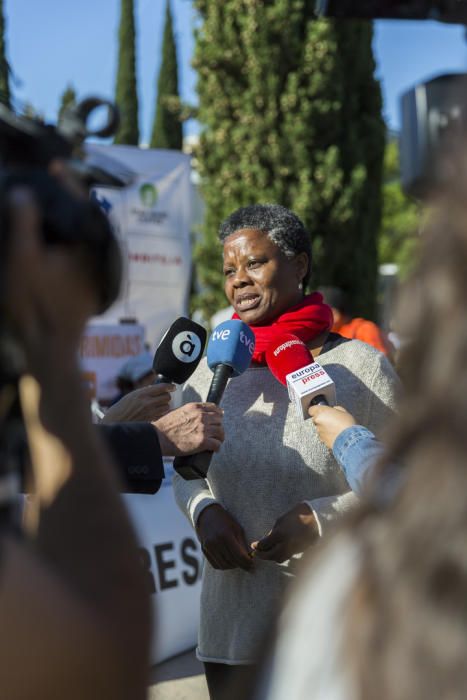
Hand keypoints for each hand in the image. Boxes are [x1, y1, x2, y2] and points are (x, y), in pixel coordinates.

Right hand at [5, 188, 98, 431]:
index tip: (55, 165)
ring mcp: (93, 273)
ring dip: (67, 223)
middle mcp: (97, 257)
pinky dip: (67, 243)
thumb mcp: (23, 259)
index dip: (67, 182)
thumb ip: (24, 222)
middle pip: (84, 219)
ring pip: (82, 238)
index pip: (81, 202)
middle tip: (48, 185)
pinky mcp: (87, 287)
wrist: (50, 349)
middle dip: (68, 201)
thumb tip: (26, 192)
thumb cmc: (36, 303)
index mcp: (87, 245)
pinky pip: (79, 255)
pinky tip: (50, 242)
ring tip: (45, 208)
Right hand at [102, 384, 174, 423]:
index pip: (162, 387)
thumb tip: (158, 388)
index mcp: (141, 394)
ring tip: (157, 405)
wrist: (115, 422)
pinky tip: (154, 412)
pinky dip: (161, 413)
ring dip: (164, 405)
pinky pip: (162, 414)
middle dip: (166, 396)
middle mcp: (147, 403)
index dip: (169, 386)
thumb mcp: (132, 395)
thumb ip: (145, 391)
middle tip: (162, 396)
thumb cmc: (121, 408)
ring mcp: (150, 413)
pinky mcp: (151, 421)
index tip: (173, 387)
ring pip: (167, 406)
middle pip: (167, 397)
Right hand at [154, 402, 223, 455]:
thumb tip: (196, 415)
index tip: (217, 420)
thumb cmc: (164, 427)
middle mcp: (201, 416)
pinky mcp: (203, 442)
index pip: (214, 408)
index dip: (217, 414)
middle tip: (215, 433)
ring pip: (221, 432)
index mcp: (195, 408)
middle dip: (218, 426)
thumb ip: (189, 412)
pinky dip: (217, 448)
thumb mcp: (178, 411)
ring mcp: (203, 429)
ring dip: (219, 437)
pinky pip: (217, 444)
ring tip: (215, 442)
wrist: (158, 438)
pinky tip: (214, 449)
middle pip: (219, 420)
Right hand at [196, 504, 251, 571]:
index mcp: (225, 535)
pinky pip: (215, 565)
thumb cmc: (226, 521)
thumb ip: (242, 544)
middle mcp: (215, 542)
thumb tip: (249, 559)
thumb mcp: (237, 529)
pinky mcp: (204, 550)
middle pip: (231, 561)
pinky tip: (230, 562)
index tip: (252, 564)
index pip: (239, 555)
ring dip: (233, 567)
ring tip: (239, 563)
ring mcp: (208, 547)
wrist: (207, 515)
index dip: (247, 562)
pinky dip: (224, 566)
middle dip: (242, 565)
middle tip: (248, 566)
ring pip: (223, 565)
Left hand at [251, 503, 318, 562]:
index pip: (264, 545)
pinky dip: (280, 555)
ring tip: (267, 552)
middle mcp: (286, 545)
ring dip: (272, 557)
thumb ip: (272, 532)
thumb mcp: (281, 521)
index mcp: (279, 534)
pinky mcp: (299, 551)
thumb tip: (265, 541)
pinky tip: (277, 550)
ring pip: (279, 559)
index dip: (257, 546)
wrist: (316, 518)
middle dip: (263, 555)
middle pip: (271, 556)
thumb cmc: (297, 515)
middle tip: (257, 552)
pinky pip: (286, 556)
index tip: (253, 545)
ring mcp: (293, 549)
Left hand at [308, 405, 356, 449]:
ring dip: (325, 428)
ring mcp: (319, 432)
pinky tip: (335, 435)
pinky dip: (328, 435)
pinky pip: (323, 436)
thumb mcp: (343, 411)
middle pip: (316, 419)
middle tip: (332, 420)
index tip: (322, 412)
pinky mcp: (322, 440)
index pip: (311, 410)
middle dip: (322, 420)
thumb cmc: (347, 424)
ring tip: (336, 429)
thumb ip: (335, 409)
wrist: (349, 440)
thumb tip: (334, 409)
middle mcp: (318, 422)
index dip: (317, 411)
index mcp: (321, 412)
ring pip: (320, 428)